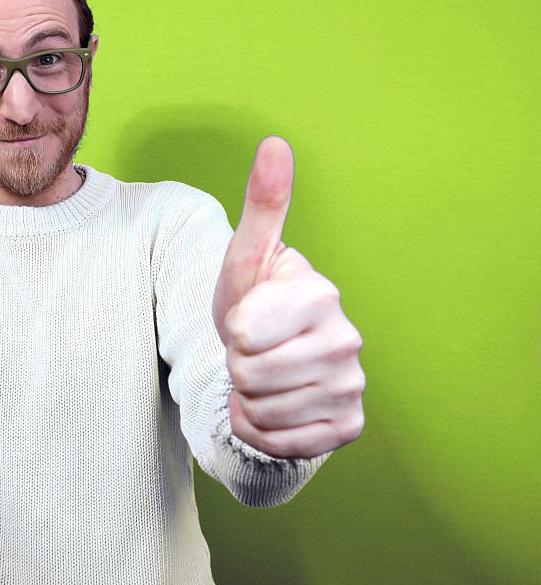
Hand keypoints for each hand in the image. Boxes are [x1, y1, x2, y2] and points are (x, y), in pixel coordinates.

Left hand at [212, 136, 364, 458]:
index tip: (249, 318)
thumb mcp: (246, 258)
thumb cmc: (254, 302)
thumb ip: (262, 204)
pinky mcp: (348, 426)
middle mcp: (348, 340)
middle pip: (249, 372)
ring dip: (248, 397)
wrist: (270, 360)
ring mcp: (352, 386)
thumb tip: (274, 143)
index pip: (244, 333)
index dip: (233, 329)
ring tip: (263, 375)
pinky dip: (262, 429)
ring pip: (261, 408)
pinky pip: (278, 441)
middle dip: (237, 364)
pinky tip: (276, 405)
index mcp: (322, 294)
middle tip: (254, 351)